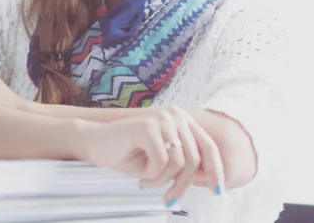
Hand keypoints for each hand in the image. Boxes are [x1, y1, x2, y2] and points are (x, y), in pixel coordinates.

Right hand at [77, 106, 224, 203]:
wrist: (96, 143)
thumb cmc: (129, 153)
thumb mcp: (163, 160)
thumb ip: (185, 162)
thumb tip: (212, 179)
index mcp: (181, 120)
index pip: (208, 146)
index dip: (216, 170)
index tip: (217, 191)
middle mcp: (175, 114)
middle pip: (195, 159)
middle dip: (183, 185)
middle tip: (170, 199)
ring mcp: (161, 118)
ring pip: (179, 163)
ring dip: (163, 181)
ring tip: (148, 182)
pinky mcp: (147, 125)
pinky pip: (161, 162)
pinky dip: (152, 176)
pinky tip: (140, 175)